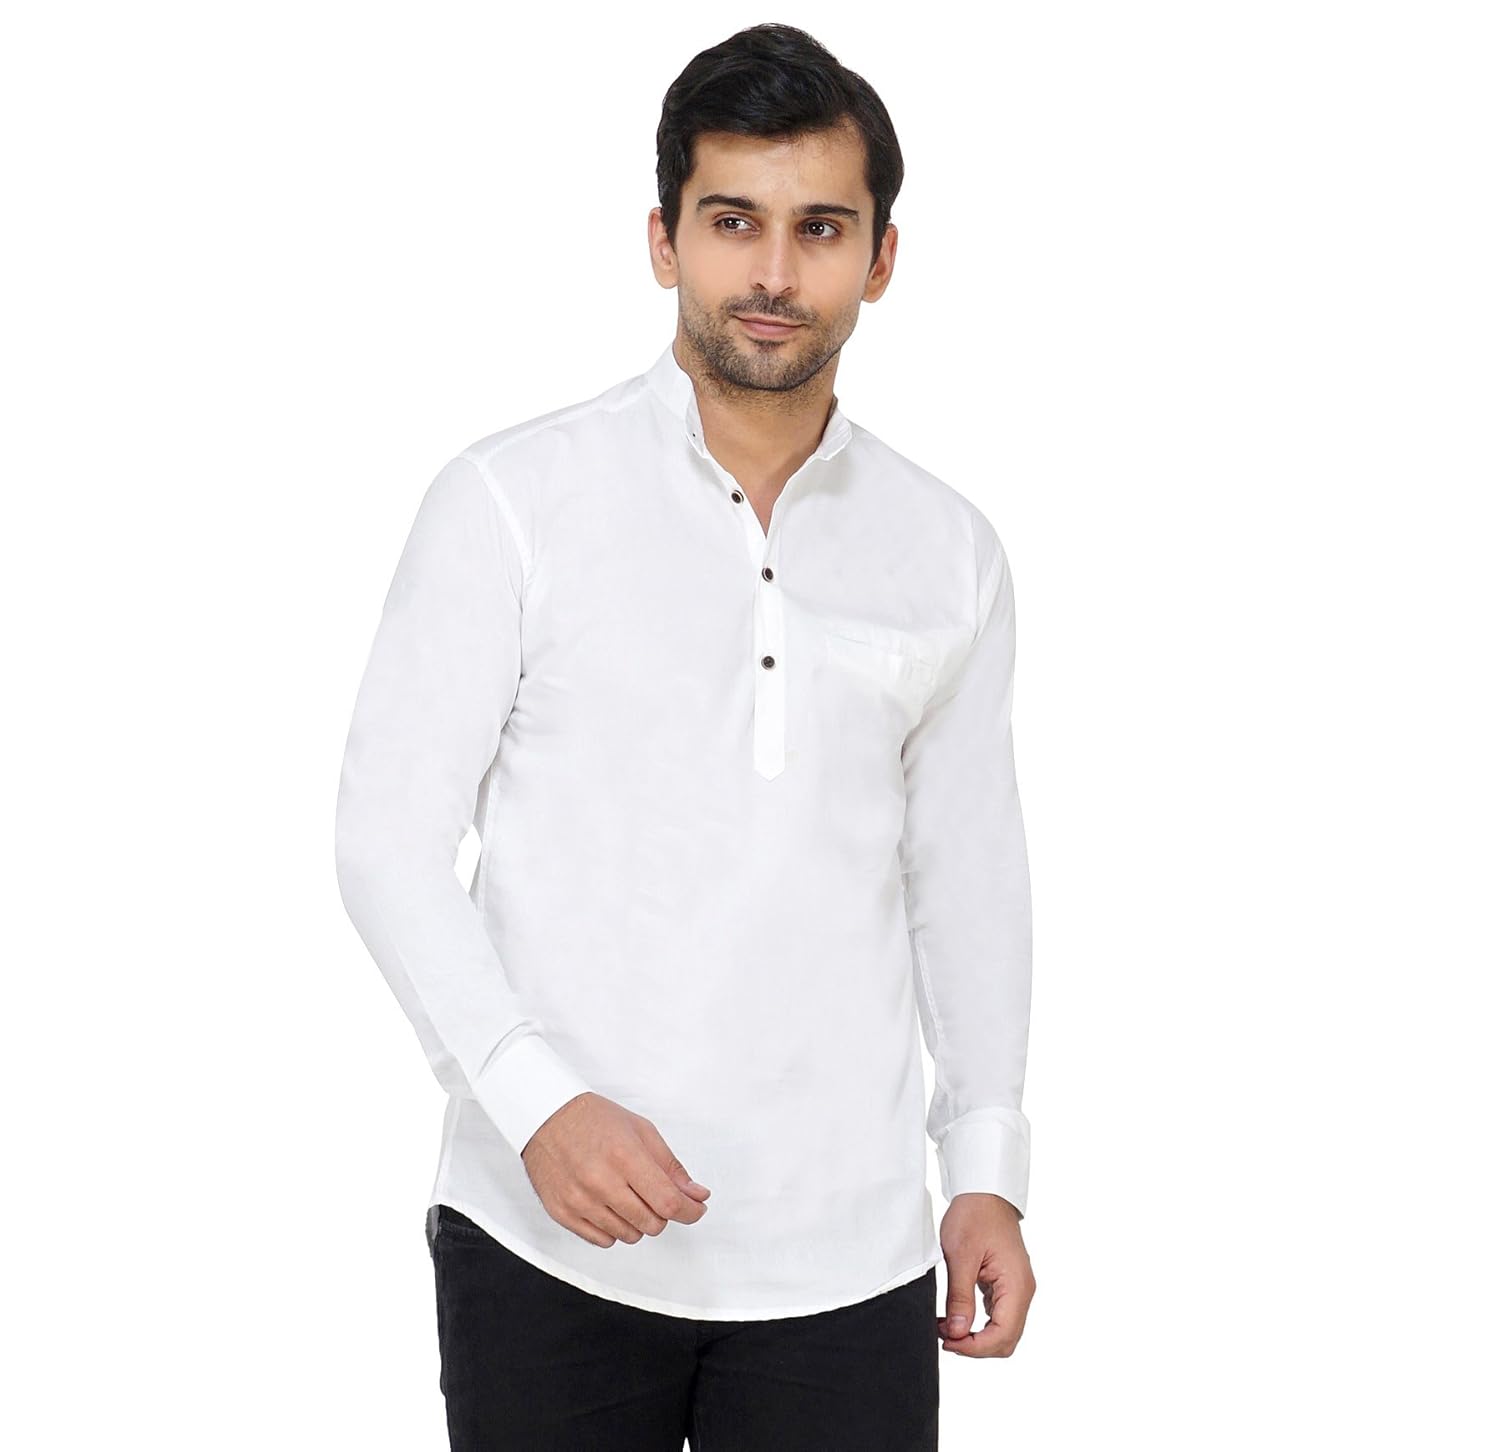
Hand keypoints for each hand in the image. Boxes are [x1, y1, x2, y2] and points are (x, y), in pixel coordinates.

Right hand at [520, 1092, 712, 1247]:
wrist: (545, 1116)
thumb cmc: (593, 1119)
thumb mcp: (641, 1130)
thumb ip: (671, 1167)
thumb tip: (696, 1195)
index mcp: (624, 1156)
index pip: (668, 1202)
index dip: (690, 1211)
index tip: (696, 1209)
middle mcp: (600, 1182)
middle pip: (651, 1224)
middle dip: (663, 1213)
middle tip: (654, 1193)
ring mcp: (579, 1201)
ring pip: (629, 1235)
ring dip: (637, 1221)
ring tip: (627, 1194)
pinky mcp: (562, 1213)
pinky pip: (603, 1240)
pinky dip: (613, 1228)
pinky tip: (609, 1204)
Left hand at [936, 1192, 1035, 1356]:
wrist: (983, 1191)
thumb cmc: (974, 1216)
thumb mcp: (960, 1256)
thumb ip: (960, 1297)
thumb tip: (958, 1332)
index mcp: (1016, 1286)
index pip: (1003, 1336)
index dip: (975, 1347)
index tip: (949, 1342)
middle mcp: (1022, 1291)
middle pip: (1006, 1339)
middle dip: (975, 1346)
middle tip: (945, 1336)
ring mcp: (1016, 1288)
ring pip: (1002, 1331)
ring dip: (976, 1336)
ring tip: (946, 1327)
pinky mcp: (1007, 1284)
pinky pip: (998, 1316)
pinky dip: (978, 1323)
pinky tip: (955, 1316)